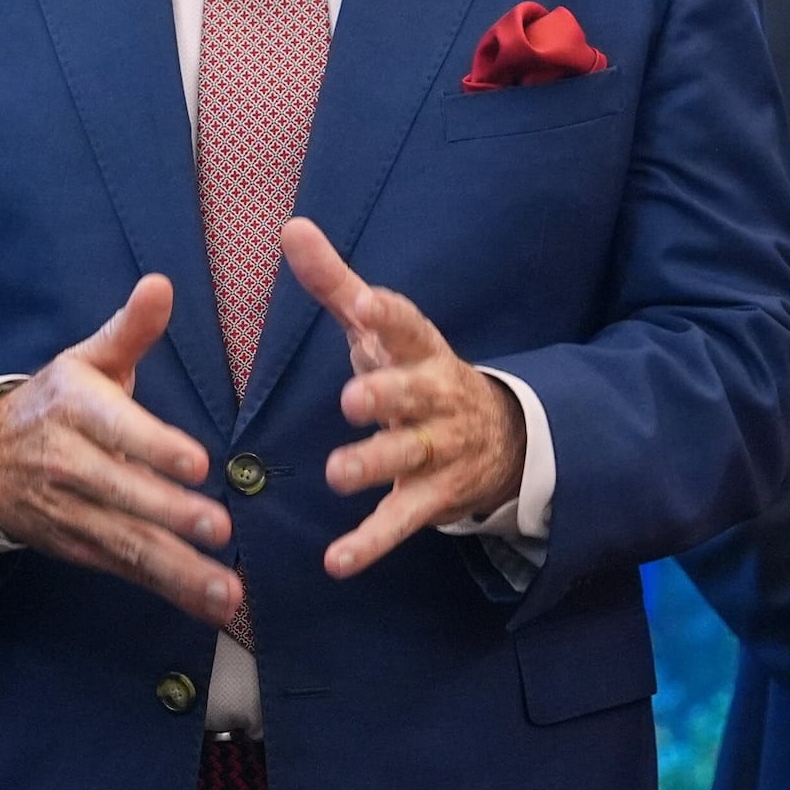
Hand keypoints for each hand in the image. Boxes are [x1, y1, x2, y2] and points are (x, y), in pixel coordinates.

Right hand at [0, 276, 242, 626]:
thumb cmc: (57, 401)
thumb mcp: (86, 360)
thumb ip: (130, 330)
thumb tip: (162, 284)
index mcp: (73, 408)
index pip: (116, 429)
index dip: (155, 447)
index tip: (198, 463)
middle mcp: (67, 463)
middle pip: (121, 493)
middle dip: (170, 513)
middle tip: (219, 529)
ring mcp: (70, 512)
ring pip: (126, 542)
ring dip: (177, 570)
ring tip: (227, 589)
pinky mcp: (79, 547)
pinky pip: (126, 570)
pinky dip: (169, 590)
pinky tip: (211, 603)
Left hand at [283, 218, 526, 579]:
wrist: (499, 438)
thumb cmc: (416, 372)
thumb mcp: (382, 329)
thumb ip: (334, 283)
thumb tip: (289, 227)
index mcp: (419, 350)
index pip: (407, 326)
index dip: (387, 317)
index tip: (364, 306)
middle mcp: (433, 398)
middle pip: (412, 395)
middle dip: (386, 396)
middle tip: (353, 399)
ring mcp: (435, 451)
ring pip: (407, 458)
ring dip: (374, 465)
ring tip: (337, 474)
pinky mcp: (428, 499)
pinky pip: (399, 522)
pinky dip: (370, 544)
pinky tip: (337, 562)